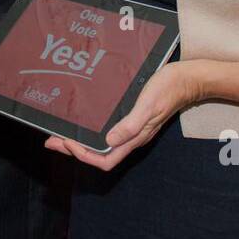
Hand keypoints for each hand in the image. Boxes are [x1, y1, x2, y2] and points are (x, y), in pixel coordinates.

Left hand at [45, 60, 201, 170]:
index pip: (105, 160)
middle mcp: (132, 138)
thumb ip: (131, 124)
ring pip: (102, 144)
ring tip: (61, 133)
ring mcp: (133, 129)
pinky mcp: (133, 119)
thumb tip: (108, 141)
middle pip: (100, 154)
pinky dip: (92, 130)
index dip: (84, 155)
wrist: (187, 78)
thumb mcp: (148, 105)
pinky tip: (84, 121)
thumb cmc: (168, 89)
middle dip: (74, 150)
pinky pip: (108, 131)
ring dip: (80, 141)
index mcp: (135, 138)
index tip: (67, 142)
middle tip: (51, 140)